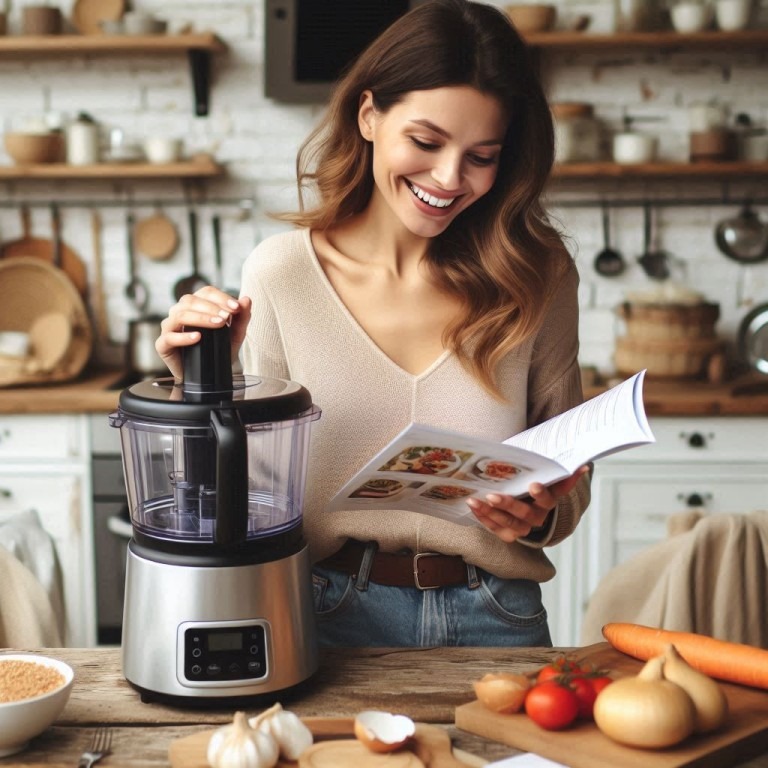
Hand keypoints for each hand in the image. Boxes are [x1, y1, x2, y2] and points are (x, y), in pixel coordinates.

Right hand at [156, 286, 251, 378]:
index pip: (206, 292)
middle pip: (191, 300)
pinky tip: (198, 337)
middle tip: (227, 317)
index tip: (236, 308)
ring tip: (217, 324)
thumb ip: (242, 317)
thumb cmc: (220, 350)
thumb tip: (246, 299)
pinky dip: (184, 336)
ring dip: (200, 318)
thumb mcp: (236, 334)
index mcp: (195, 304)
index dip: (221, 297)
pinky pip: (169, 337)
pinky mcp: (163, 345)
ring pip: (179, 315)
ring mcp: (169, 328)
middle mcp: (179, 312)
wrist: (210, 375)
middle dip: (212, 307)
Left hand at [466, 465, 589, 542]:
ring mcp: (523, 528)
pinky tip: (473, 506)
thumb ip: (559, 472)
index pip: (549, 498)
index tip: (533, 485)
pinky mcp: (509, 535)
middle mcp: (537, 518)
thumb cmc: (533, 487)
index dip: (541, 493)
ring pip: (508, 523)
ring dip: (490, 512)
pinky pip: (496, 529)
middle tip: (493, 496)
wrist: (529, 507)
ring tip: (475, 500)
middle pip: (525, 514)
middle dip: (508, 505)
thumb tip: (584, 466)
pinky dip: (483, 519)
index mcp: (548, 502)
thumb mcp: (546, 479)